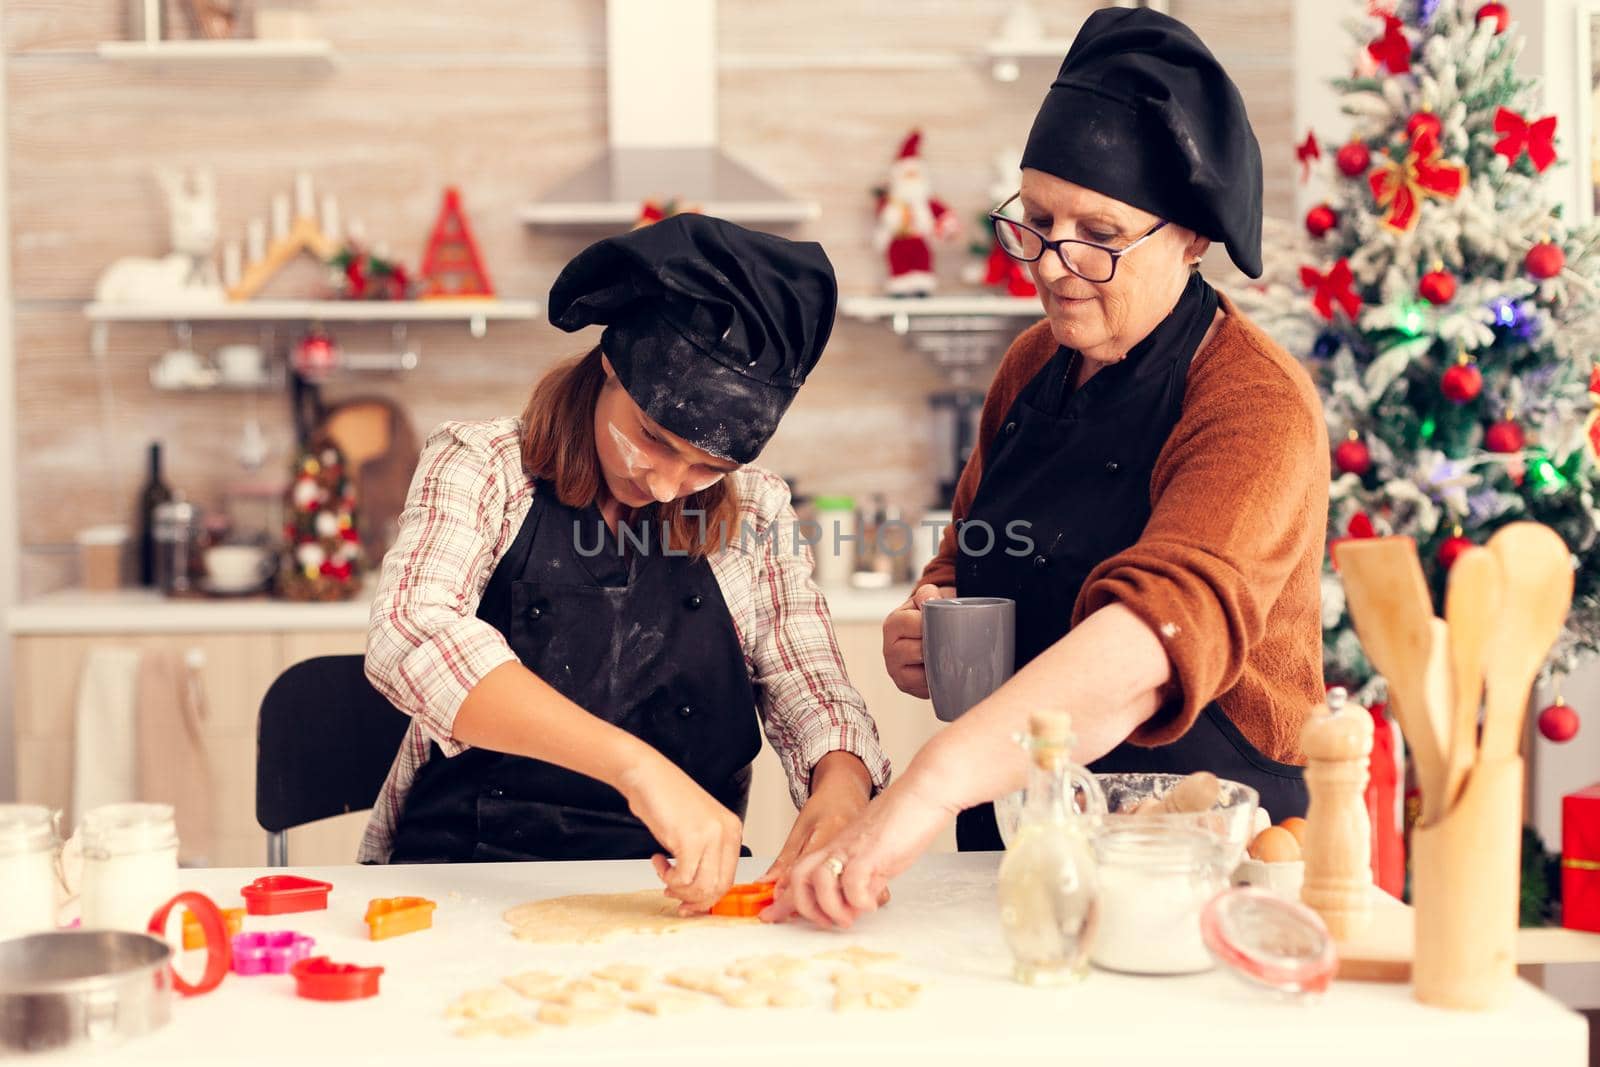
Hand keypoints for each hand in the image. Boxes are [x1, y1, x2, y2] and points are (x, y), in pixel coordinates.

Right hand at [617, 758, 742, 914]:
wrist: (647, 776)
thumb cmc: (667, 799)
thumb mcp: (697, 828)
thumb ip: (706, 855)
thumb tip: (700, 892)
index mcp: (732, 830)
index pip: (728, 879)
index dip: (707, 898)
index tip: (689, 902)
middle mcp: (727, 833)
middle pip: (717, 887)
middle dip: (693, 899)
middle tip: (672, 893)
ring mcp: (710, 835)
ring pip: (701, 887)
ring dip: (678, 888)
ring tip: (664, 874)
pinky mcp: (690, 839)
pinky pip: (682, 878)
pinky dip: (666, 876)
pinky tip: (657, 860)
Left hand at [760, 771, 957, 928]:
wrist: (924, 790)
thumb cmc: (903, 817)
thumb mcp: (873, 847)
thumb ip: (859, 871)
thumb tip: (855, 899)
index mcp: (835, 843)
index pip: (800, 872)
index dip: (785, 899)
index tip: (772, 917)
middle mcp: (838, 844)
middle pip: (800, 877)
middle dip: (805, 907)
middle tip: (830, 922)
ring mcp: (853, 847)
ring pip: (820, 880)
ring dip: (830, 908)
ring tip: (849, 917)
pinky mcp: (872, 851)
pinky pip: (852, 882)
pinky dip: (858, 901)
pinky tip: (871, 904)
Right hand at [882, 584, 954, 698]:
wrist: (927, 631)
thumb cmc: (929, 613)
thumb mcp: (929, 597)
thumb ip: (928, 594)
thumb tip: (930, 603)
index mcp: (893, 624)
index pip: (914, 625)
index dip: (933, 624)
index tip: (946, 622)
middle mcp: (888, 648)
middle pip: (918, 651)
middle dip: (936, 647)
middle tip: (949, 642)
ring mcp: (895, 670)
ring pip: (921, 673)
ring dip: (937, 666)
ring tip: (945, 656)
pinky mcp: (905, 685)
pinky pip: (924, 688)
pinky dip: (935, 681)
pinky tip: (940, 671)